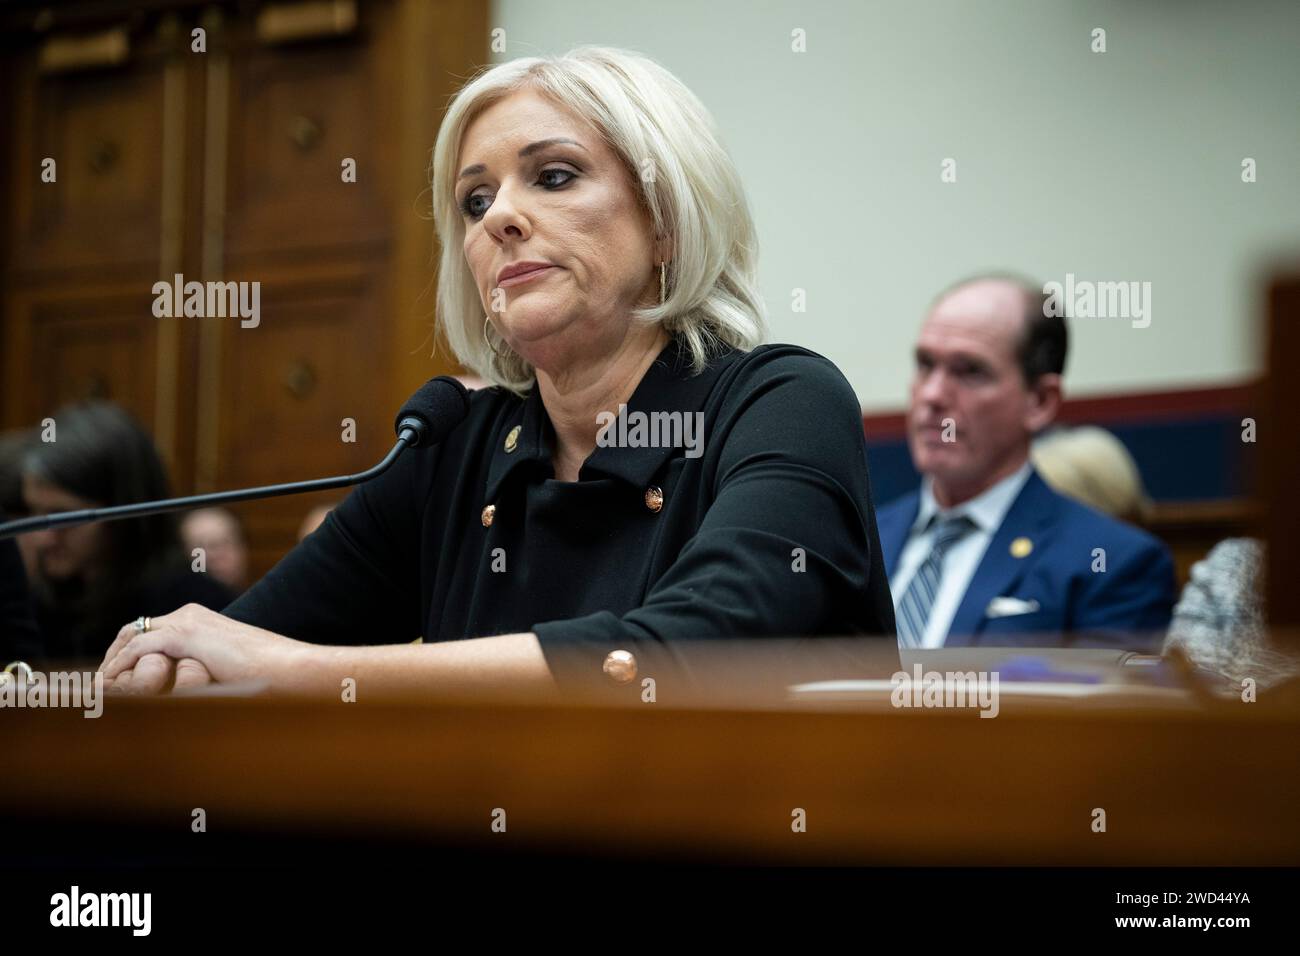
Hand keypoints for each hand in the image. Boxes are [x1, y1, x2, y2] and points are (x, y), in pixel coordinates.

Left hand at [100, 604, 306, 694]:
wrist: (287, 667)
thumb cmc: (266, 673)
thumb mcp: (224, 666)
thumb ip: (199, 666)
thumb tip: (180, 686)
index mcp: (200, 619)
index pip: (151, 630)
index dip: (128, 652)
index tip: (116, 678)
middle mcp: (190, 614)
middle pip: (135, 629)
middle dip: (114, 655)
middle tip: (101, 684)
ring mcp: (187, 622)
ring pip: (132, 637)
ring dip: (113, 662)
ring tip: (101, 688)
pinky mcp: (187, 635)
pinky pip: (140, 648)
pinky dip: (121, 666)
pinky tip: (112, 684)